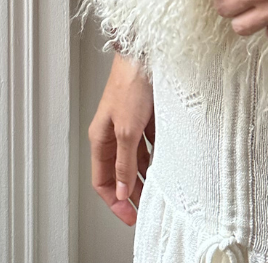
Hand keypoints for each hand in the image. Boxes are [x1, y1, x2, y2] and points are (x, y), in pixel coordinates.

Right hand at [88, 51, 154, 226]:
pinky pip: (149, 142)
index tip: (130, 216)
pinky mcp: (146, 114)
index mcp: (100, 137)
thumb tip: (122, 189)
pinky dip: (156, 154)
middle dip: (131, 190)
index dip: (114, 201)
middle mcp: (113, 132)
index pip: (102, 180)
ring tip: (159, 188)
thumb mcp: (128, 130)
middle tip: (147, 206)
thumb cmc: (131, 82)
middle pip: (119, 171)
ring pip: (135, 158)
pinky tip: (166, 161)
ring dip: (145, 173)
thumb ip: (125, 162)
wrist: (146, 52)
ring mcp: (130, 123)